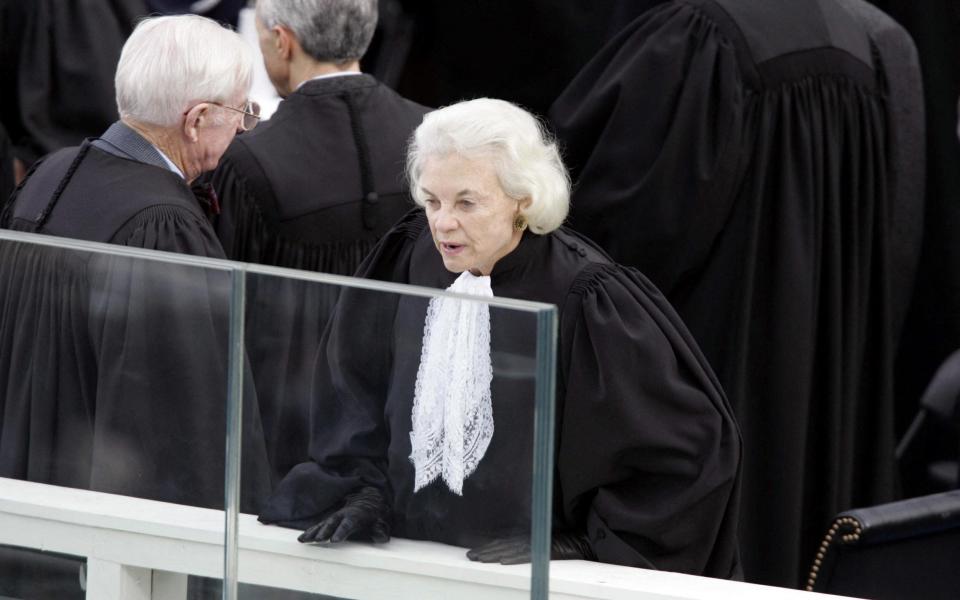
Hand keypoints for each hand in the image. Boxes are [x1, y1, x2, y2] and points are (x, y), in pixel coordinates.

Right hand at [298, 486, 390, 543]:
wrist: (367, 501)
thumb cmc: (374, 516)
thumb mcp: (380, 522)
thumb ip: (381, 530)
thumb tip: (382, 537)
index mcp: (355, 516)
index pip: (348, 524)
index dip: (341, 532)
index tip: (335, 540)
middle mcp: (342, 515)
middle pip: (332, 523)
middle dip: (324, 531)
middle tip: (317, 540)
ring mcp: (335, 517)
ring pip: (323, 524)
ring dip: (313, 532)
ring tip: (303, 540)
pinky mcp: (330, 521)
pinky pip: (319, 526)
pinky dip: (310, 532)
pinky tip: (302, 539)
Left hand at [466, 531, 595, 563]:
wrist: (581, 541)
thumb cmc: (561, 544)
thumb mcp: (539, 545)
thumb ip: (526, 547)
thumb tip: (507, 554)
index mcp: (525, 538)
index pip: (502, 543)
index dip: (487, 547)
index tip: (474, 552)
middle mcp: (527, 540)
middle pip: (501, 545)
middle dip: (484, 551)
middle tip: (469, 556)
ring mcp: (535, 545)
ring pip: (509, 550)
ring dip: (492, 554)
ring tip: (479, 559)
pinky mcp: (543, 551)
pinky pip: (526, 555)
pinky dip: (513, 557)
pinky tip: (502, 561)